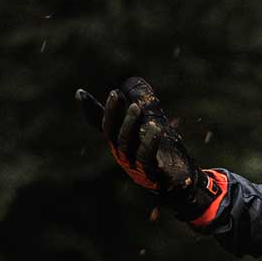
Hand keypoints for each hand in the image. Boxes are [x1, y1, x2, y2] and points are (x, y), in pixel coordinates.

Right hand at [76, 76, 229, 225]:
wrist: (181, 180)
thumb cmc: (163, 150)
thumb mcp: (153, 121)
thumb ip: (142, 102)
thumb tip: (131, 81)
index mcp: (121, 140)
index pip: (102, 124)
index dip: (90, 110)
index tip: (80, 92)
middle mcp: (124, 154)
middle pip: (112, 133)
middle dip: (113, 113)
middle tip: (116, 94)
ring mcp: (137, 166)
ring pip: (127, 146)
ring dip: (130, 126)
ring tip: (138, 107)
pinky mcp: (153, 176)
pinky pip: (148, 161)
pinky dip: (150, 144)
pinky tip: (156, 129)